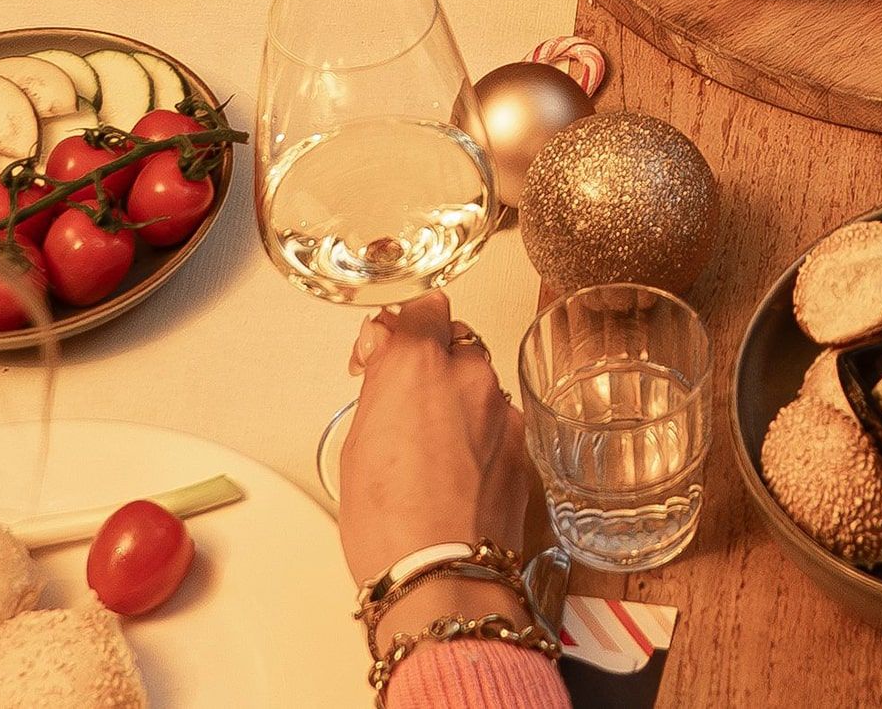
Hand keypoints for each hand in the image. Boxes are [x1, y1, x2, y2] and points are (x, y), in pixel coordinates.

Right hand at [340, 292, 534, 643]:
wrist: (443, 573)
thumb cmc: (390, 520)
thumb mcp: (358, 443)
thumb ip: (381, 384)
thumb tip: (385, 355)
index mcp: (419, 362)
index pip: (423, 307)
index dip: (403, 325)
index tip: (384, 349)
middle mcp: (469, 374)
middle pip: (456, 340)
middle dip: (433, 360)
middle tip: (404, 398)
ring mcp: (502, 407)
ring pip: (480, 381)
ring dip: (458, 396)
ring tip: (429, 444)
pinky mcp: (522, 442)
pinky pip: (498, 420)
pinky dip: (480, 432)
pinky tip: (457, 468)